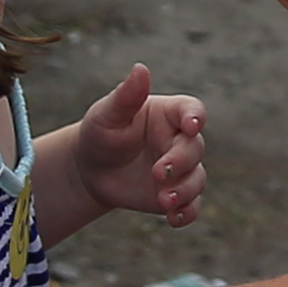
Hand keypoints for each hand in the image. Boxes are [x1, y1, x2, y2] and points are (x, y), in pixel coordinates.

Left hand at [68, 64, 207, 230]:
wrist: (90, 170)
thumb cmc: (100, 134)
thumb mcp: (107, 114)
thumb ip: (126, 95)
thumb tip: (140, 68)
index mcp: (169, 114)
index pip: (192, 110)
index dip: (195, 117)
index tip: (190, 126)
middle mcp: (180, 140)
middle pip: (195, 148)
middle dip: (181, 162)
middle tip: (158, 173)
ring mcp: (180, 169)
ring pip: (197, 179)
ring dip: (185, 190)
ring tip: (164, 201)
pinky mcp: (176, 195)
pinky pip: (192, 205)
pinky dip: (188, 212)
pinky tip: (174, 218)